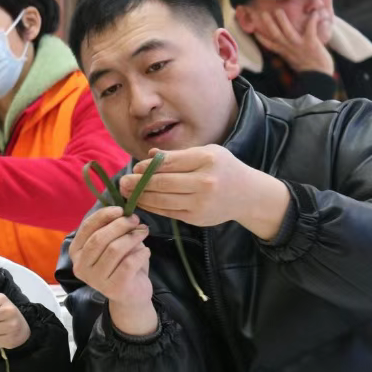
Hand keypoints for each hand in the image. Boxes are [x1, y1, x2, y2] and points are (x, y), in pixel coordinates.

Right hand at [67, 206, 154, 334]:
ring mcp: (95, 280)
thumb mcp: (112, 243)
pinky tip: (146, 251)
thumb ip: (112, 228)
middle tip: (136, 220)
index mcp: (76, 252)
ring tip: (144, 232)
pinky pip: (128, 263)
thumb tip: (124, 212)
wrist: (131, 296)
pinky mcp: (113, 288)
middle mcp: (81, 266)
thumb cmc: (120, 264)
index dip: (104, 215)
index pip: (87, 228)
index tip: (121, 210)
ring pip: (114, 249)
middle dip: (120, 225)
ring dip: (133, 237)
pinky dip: (141, 253)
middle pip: (100, 238)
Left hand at [118, 146, 290, 239]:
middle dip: (138, 182)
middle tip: (122, 182)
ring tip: (126, 192)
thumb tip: (150, 156)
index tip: (135, 167)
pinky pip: (167, 212)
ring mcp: (200, 202)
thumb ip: (178, 155)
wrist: (248, 194)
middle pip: (162, 183)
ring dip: (140, 196)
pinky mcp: (196, 218)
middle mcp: (204, 181)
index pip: (168, 163)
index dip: (147, 166)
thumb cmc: (223, 168)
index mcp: (206, 159)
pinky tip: (140, 202)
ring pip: (161, 200)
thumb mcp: (206, 152)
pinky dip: (151, 207)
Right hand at [255, 9, 332, 73]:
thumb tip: (286, 44)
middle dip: (268, 24)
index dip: (260, 37)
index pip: (268, 44)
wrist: (318, 77)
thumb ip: (288, 52)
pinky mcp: (310, 43)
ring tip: (278, 10)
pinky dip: (312, 21)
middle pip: (275, 34)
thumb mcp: (292, 61)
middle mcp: (288, 48)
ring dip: (282, 21)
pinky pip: (310, 30)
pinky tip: (314, 12)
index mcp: (283, 52)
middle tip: (262, 13)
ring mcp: (299, 45)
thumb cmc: (307, 69)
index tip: (253, 29)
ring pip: (287, 31)